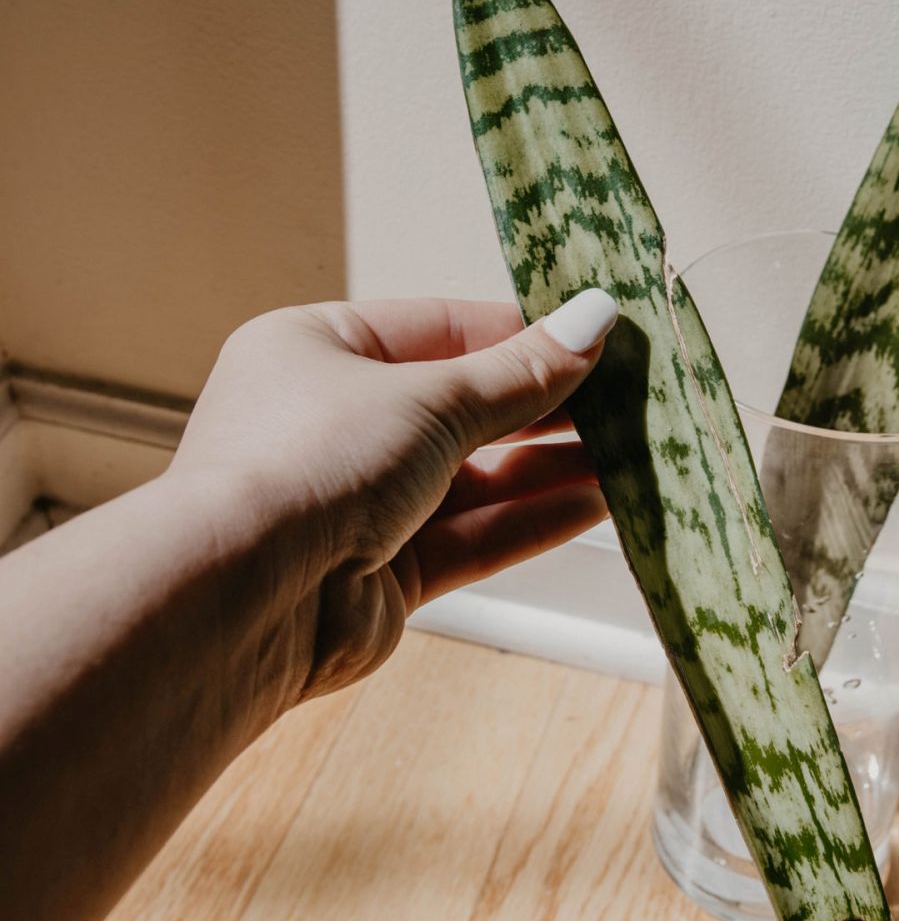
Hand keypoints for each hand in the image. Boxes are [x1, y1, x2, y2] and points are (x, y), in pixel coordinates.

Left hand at [167, 291, 616, 702]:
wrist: (242, 602)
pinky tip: (597, 502)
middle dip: (545, 406)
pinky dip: (531, 520)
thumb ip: (520, 372)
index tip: (598, 337)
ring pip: (473, 478)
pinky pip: (471, 535)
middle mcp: (333, 424)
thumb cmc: (310, 463)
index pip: (438, 328)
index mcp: (316, 350)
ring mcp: (358, 503)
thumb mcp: (429, 397)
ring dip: (549, 466)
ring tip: (634, 453)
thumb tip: (595, 319)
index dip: (520, 333)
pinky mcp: (383, 574)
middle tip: (630, 398)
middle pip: (461, 406)